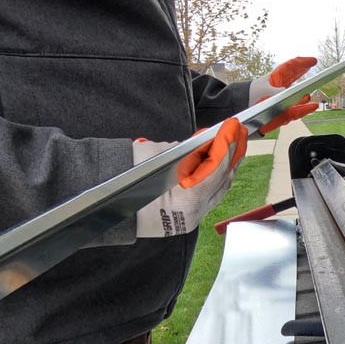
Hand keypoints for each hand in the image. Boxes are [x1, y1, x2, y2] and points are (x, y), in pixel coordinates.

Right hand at [133, 118, 248, 237]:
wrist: (105, 208)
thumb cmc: (123, 181)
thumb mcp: (153, 158)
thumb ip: (184, 152)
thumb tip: (205, 143)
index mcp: (184, 201)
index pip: (215, 169)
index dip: (226, 145)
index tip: (232, 126)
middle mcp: (192, 213)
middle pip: (223, 179)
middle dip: (233, 152)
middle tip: (238, 130)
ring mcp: (192, 217)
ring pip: (220, 188)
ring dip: (228, 163)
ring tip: (234, 141)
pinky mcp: (190, 216)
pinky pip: (211, 193)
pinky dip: (217, 174)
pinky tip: (218, 158)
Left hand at [248, 56, 319, 134]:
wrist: (242, 112)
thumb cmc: (250, 98)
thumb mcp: (265, 91)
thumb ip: (279, 91)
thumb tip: (290, 93)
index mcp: (275, 78)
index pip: (290, 67)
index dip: (302, 63)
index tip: (312, 61)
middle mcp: (280, 88)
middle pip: (294, 77)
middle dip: (303, 71)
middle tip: (312, 65)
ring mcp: (282, 100)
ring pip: (297, 94)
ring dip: (305, 92)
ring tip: (312, 88)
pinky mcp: (283, 113)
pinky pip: (297, 110)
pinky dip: (304, 108)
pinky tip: (312, 106)